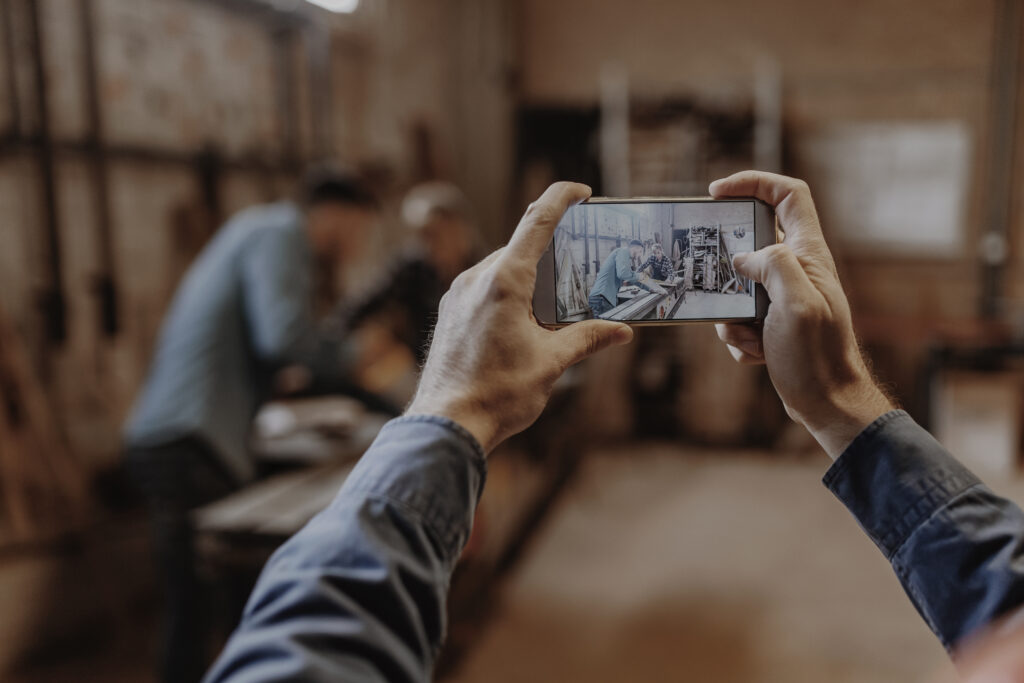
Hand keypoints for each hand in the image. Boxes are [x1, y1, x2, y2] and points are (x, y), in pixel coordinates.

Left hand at [406, 182, 633, 453]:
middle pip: (521, 248)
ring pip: (501, 269)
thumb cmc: (497, 394)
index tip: (581, 191)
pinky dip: (508, 293)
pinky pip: (484, 288)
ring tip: (555, 305)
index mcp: (504, 281)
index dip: (561, 199)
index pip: (537, 222)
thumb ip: (587, 338)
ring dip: (529, 278)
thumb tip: (622, 331)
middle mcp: (476, 278)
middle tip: (582, 269)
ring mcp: (458, 294)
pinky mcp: (450, 311)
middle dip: (552, 253)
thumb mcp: (551, 363)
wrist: (446, 424)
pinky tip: (524, 322)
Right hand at [710, 171, 891, 457]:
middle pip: (753, 242)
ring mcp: (785, 297)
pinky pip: (740, 317)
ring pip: (739, 285)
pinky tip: (755, 354)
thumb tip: (743, 258)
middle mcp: (799, 270)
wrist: (828, 404)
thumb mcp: (797, 304)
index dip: (753, 183)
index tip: (717, 193)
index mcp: (809, 255)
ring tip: (748, 337)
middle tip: (714, 281)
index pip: (788, 195)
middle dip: (727, 266)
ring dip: (731, 313)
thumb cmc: (817, 356)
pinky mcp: (774, 323)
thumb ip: (773, 266)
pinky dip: (738, 336)